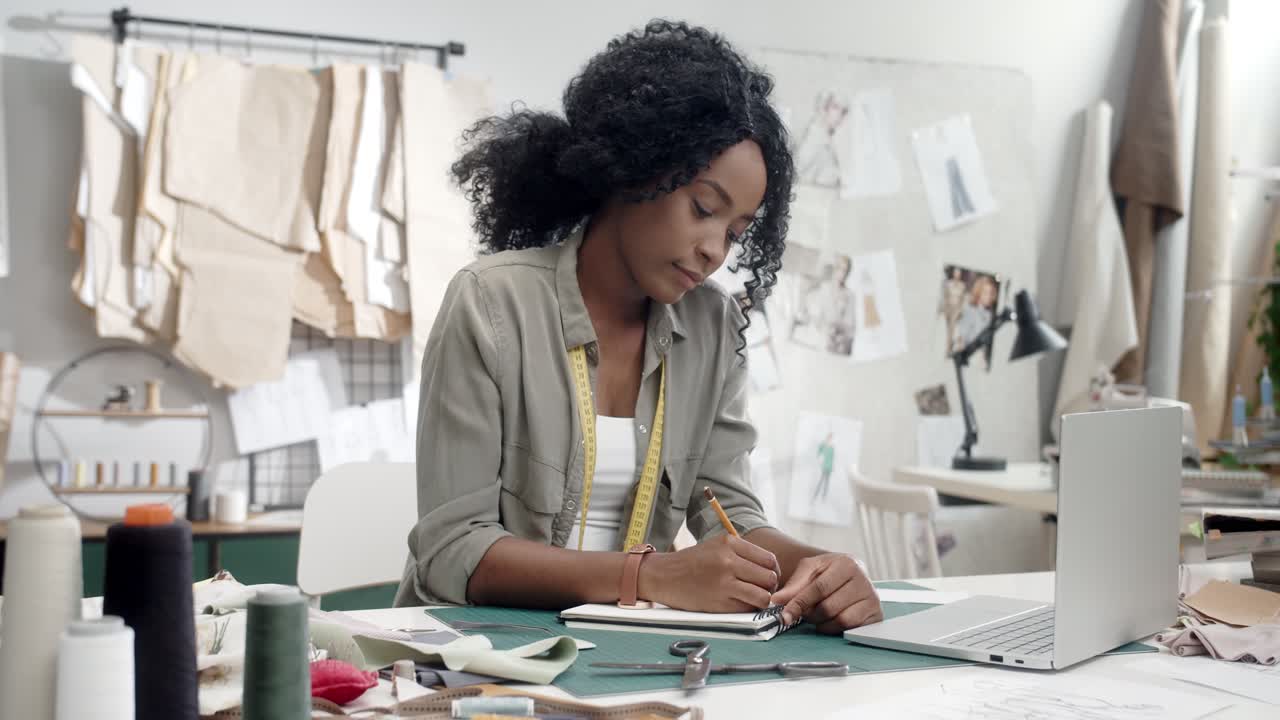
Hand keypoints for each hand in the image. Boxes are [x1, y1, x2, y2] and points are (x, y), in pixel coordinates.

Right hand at [638, 535, 779, 612]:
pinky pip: (747, 608)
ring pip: (763, 596)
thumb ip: (741, 552)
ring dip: (762, 600)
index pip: (769, 559)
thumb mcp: (716, 546)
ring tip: (753, 599)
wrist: (663, 576)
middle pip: (770, 578)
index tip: (767, 577)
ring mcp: (724, 583)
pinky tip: (738, 604)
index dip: (773, 571)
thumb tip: (771, 568)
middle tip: (762, 590)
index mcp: (729, 543)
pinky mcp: (718, 603)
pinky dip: (747, 608)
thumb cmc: (692, 562)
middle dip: (770, 587)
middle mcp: (728, 561)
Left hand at [770, 553, 881, 633]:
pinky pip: (850, 628)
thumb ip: (793, 585)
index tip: (784, 615)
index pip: (819, 588)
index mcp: (846, 563)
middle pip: (828, 607)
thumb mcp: (810, 570)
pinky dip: (834, 628)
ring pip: (839, 620)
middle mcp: (864, 579)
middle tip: (803, 612)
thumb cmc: (828, 572)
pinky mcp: (876, 615)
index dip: (799, 603)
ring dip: (821, 622)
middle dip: (810, 614)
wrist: (851, 575)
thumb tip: (776, 601)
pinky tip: (830, 620)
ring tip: (816, 614)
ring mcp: (872, 598)